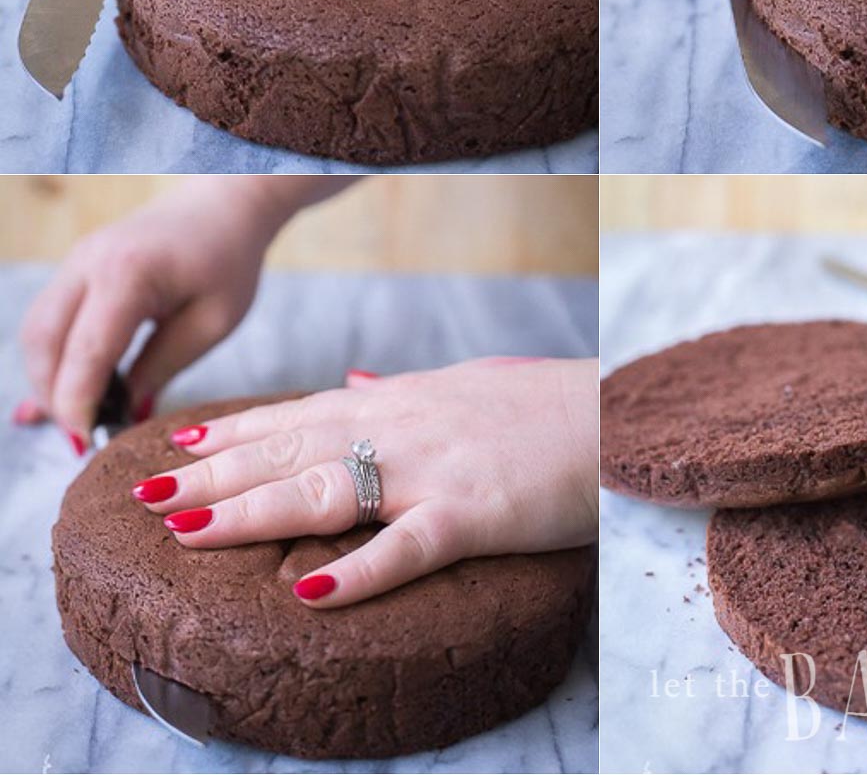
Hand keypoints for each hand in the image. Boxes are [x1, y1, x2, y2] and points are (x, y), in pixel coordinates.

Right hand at [16, 178, 284, 451]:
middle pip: (44, 343)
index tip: (87, 443)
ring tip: (81, 416)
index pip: (86, 351)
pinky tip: (64, 392)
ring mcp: (76, 261)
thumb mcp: (213, 322)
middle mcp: (88, 262)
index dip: (79, 403)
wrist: (225, 204)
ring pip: (36, 333)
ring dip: (49, 379)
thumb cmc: (229, 259)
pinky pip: (48, 319)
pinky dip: (53, 357)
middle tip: (84, 436)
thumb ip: (164, 366)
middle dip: (56, 397)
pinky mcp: (77, 267)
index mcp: (128, 274)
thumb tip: (127, 413)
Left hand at [129, 357, 598, 607]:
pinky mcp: (475, 512)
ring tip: (184, 530)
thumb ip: (404, 390)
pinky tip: (308, 592)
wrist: (614, 413)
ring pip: (326, 489)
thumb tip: (355, 383)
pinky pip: (409, 545)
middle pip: (292, 450)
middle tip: (143, 493)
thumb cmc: (543, 406)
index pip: (299, 414)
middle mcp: (402, 428)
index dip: (233, 433)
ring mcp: (434, 469)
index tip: (175, 446)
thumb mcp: (465, 384)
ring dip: (251, 511)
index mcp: (400, 402)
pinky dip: (358, 571)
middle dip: (214, 473)